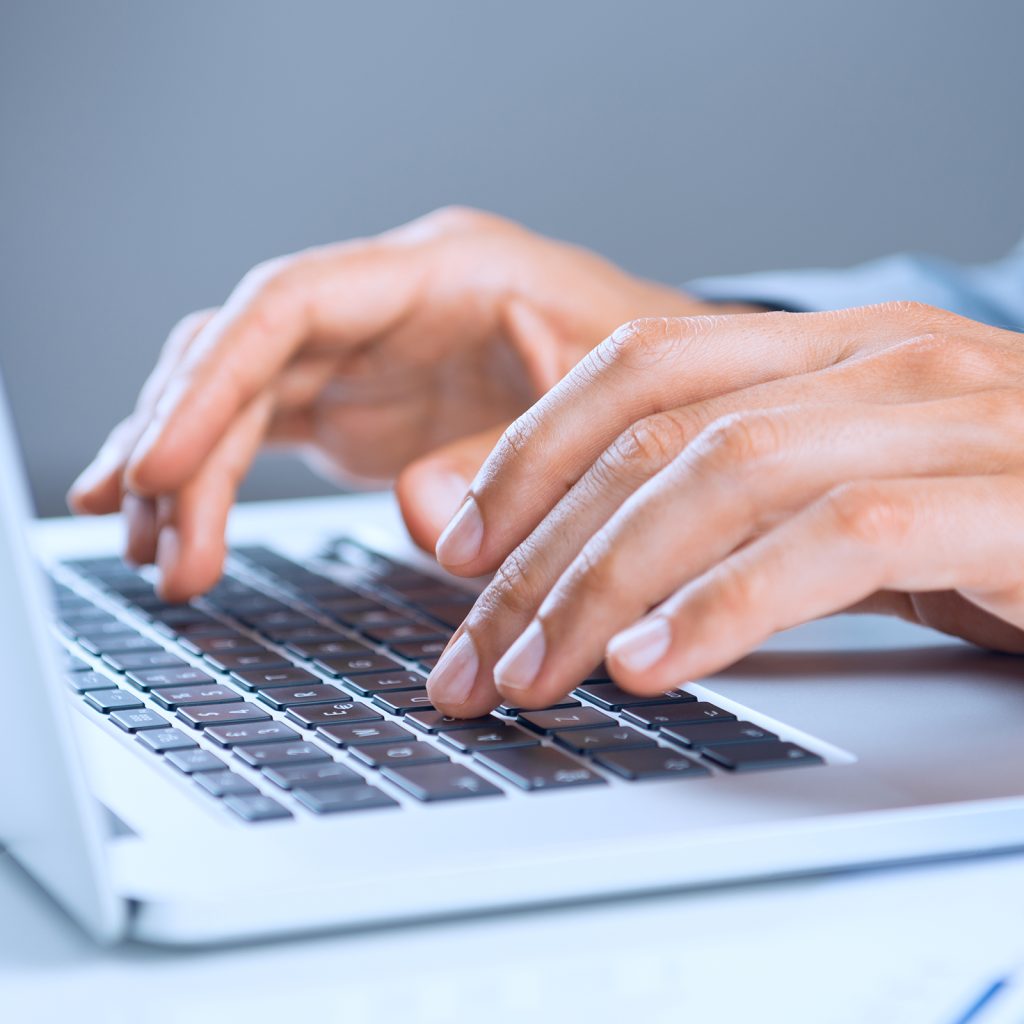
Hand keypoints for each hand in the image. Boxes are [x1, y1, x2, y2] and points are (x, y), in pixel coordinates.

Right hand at [68, 207, 730, 598]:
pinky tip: (179, 527)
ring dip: (188, 474)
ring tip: (157, 556)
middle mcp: (388, 304)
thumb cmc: (657, 377)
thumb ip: (517, 455)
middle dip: (184, 442)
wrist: (678, 387)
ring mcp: (369, 355)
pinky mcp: (363, 405)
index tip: (162, 466)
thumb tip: (417, 507)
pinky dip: (216, 482)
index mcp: (442, 272)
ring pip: (239, 395)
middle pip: (242, 353)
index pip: (288, 304)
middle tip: (157, 541)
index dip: (212, 382)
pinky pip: (263, 431)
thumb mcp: (607, 406)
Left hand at [425, 302, 1023, 716]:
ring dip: (605, 585)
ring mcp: (952, 419)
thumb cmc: (1000, 524)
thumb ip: (715, 490)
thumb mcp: (835, 495)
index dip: (526, 453)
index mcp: (827, 348)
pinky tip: (652, 664)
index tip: (456, 550)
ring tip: (534, 673)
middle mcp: (880, 360)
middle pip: (656, 434)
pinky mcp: (1012, 505)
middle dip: (539, 554)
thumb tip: (565, 506)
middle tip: (469, 655)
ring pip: (726, 476)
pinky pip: (838, 544)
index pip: (636, 364)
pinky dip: (727, 607)